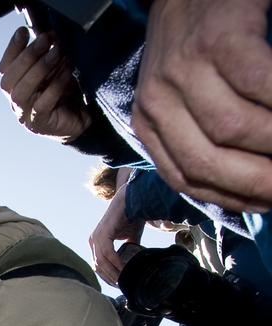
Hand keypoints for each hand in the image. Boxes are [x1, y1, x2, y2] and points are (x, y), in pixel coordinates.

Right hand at [0, 27, 93, 139]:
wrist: (78, 120)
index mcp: (15, 88)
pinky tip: (67, 71)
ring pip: (20, 93)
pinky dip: (55, 86)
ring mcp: (25, 115)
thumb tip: (49, 35)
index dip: (11, 50)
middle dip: (27, 56)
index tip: (23, 31)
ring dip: (38, 70)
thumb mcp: (54, 71)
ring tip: (57, 52)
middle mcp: (15, 103)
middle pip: (8, 81)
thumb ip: (46, 56)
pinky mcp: (40, 124)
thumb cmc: (64, 93)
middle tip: (46, 39)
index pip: (5, 69)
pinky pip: (42, 104)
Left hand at [89, 182, 145, 284]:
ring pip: (101, 262)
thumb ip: (128, 250)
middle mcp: (93, 241)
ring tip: (123, 279)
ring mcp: (96, 238)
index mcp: (96, 243)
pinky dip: (115, 262)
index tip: (118, 283)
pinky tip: (123, 269)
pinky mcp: (102, 234)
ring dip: (112, 272)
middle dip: (109, 277)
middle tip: (121, 285)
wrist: (131, 199)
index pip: (98, 264)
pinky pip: (107, 253)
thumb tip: (135, 264)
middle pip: (97, 266)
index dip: (107, 275)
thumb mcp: (129, 238)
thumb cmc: (131, 217)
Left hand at [134, 0, 271, 211]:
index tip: (269, 203)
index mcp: (150, 121)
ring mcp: (185, 68)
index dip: (232, 197)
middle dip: (260, 182)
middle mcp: (158, 99)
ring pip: (234, 129)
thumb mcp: (187, 93)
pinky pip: (260, 85)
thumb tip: (246, 188)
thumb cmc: (203, 41)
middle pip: (209, 162)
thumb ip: (202, 133)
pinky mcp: (220, 39)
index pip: (186, 177)